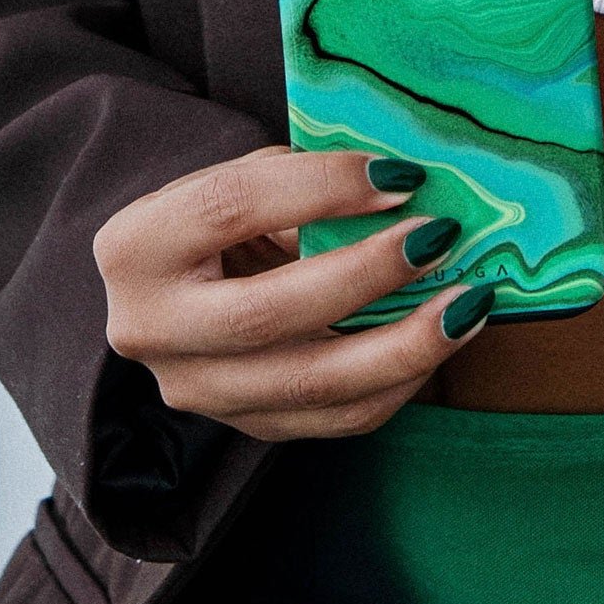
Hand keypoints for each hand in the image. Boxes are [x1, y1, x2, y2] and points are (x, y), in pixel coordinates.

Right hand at [94, 146, 491, 439]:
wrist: (185, 284)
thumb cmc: (229, 214)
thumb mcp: (246, 178)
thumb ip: (306, 181)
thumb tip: (407, 183)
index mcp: (135, 246)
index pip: (231, 208)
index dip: (323, 188)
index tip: (401, 176)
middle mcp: (150, 330)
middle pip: (267, 313)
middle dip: (367, 274)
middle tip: (439, 237)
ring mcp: (197, 392)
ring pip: (311, 384)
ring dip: (405, 343)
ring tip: (468, 300)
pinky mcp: (249, 427)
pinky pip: (339, 419)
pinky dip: (403, 380)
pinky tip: (445, 339)